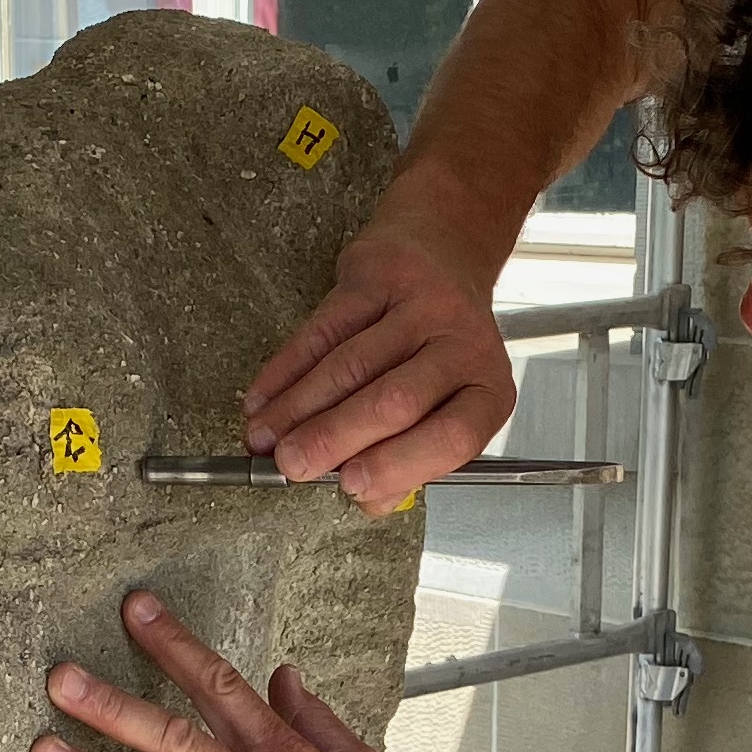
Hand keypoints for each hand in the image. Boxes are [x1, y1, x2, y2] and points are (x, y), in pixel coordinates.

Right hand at [239, 214, 516, 513]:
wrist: (443, 251)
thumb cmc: (440, 347)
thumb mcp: (445, 404)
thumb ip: (410, 459)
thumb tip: (363, 499)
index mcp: (488, 391)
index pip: (452, 437)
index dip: (398, 464)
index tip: (350, 485)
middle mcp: (463, 345)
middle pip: (394, 401)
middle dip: (332, 439)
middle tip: (291, 465)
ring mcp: (422, 304)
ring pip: (349, 365)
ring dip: (298, 408)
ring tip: (264, 439)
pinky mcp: (379, 275)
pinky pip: (321, 330)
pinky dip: (285, 370)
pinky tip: (263, 397)